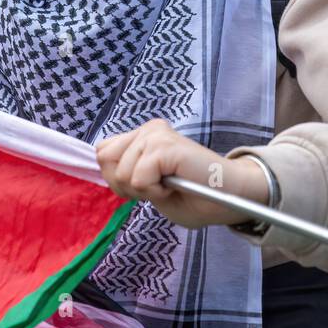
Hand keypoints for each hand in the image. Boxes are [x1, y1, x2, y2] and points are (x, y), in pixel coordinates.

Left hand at [95, 118, 269, 228]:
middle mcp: (148, 129)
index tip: (147, 186)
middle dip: (125, 184)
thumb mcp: (147, 187)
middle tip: (157, 187)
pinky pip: (138, 178)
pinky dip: (155, 192)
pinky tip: (175, 186)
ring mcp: (156, 134)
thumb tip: (98, 159)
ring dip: (144, 190)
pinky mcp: (166, 146)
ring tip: (170, 186)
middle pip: (104, 159)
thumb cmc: (192, 196)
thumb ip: (123, 173)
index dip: (117, 178)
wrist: (229, 197)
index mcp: (143, 135)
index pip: (102, 152)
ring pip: (121, 172)